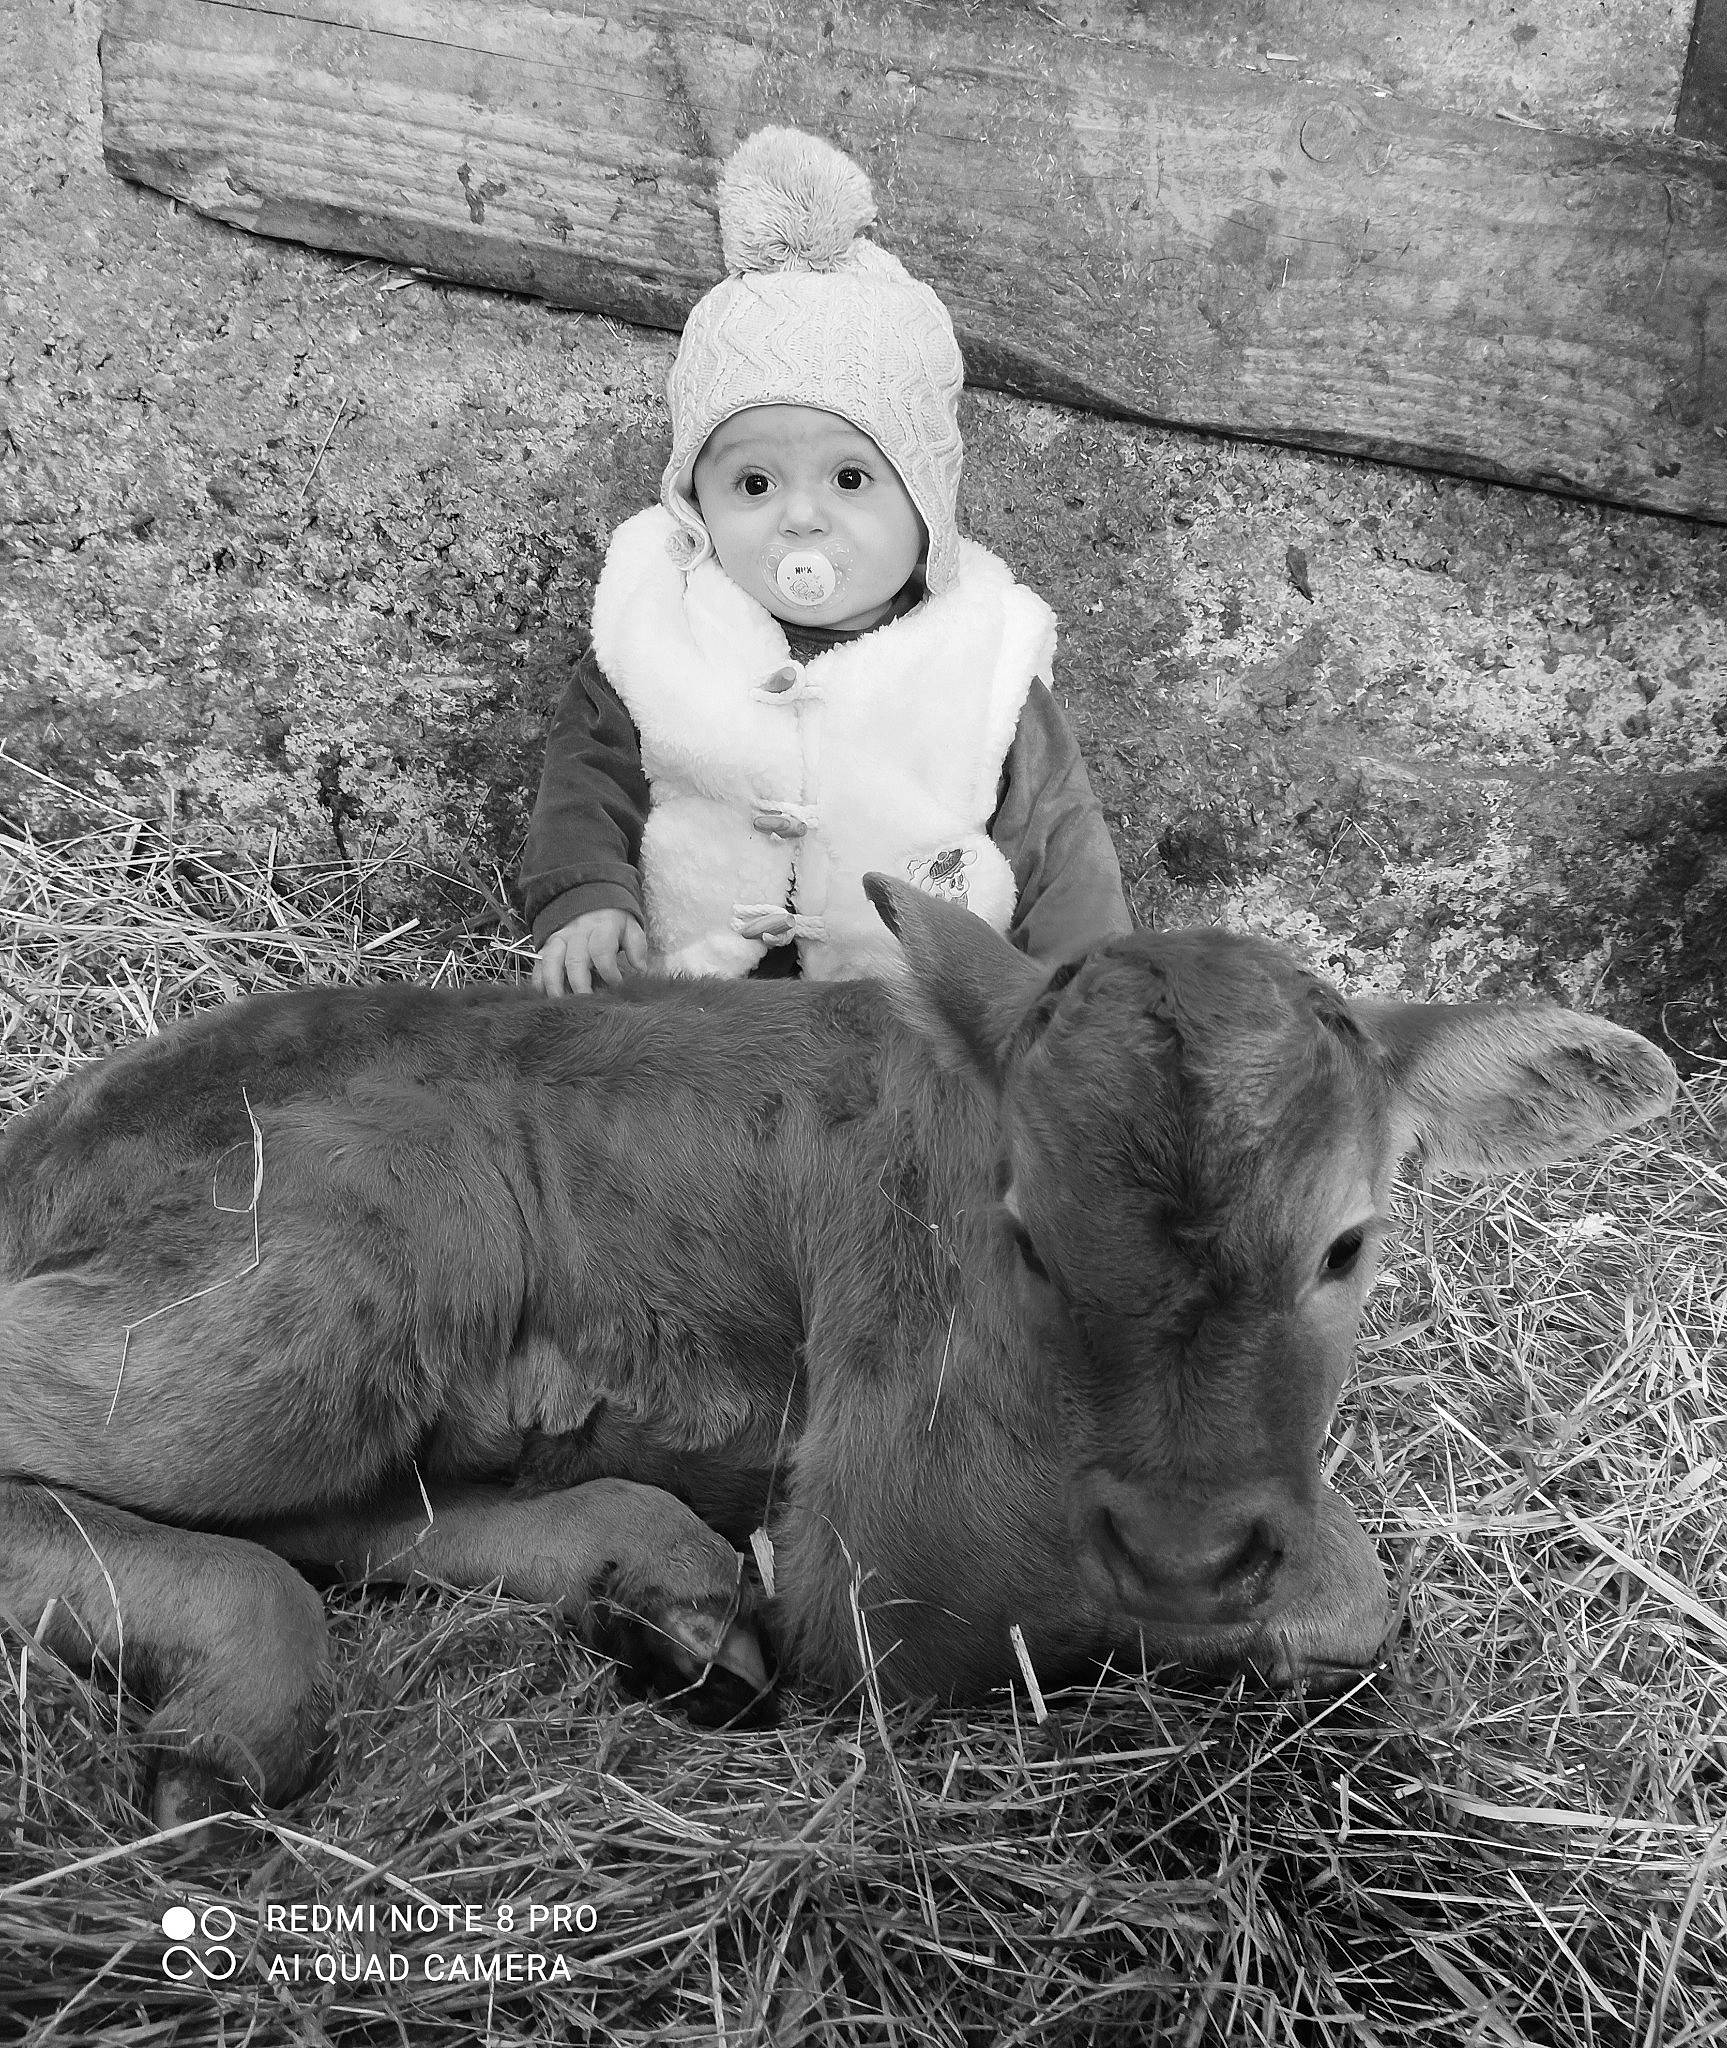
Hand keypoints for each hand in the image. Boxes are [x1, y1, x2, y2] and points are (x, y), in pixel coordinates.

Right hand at [534, 910, 648, 996]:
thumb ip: (637, 947)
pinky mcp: (547, 946)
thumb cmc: (613, 925)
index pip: (602, 950)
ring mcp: (559, 939)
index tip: (617, 986)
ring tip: (561, 1004)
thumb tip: (640, 969)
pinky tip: (544, 996)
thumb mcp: (630, 929)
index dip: (609, 971)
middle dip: (580, 985)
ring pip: (551, 961)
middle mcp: (578, 933)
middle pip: (575, 960)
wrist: (591, 904)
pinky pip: (539, 963)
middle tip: (587, 1004)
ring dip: (554, 984)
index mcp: (602, 928)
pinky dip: (538, 981)